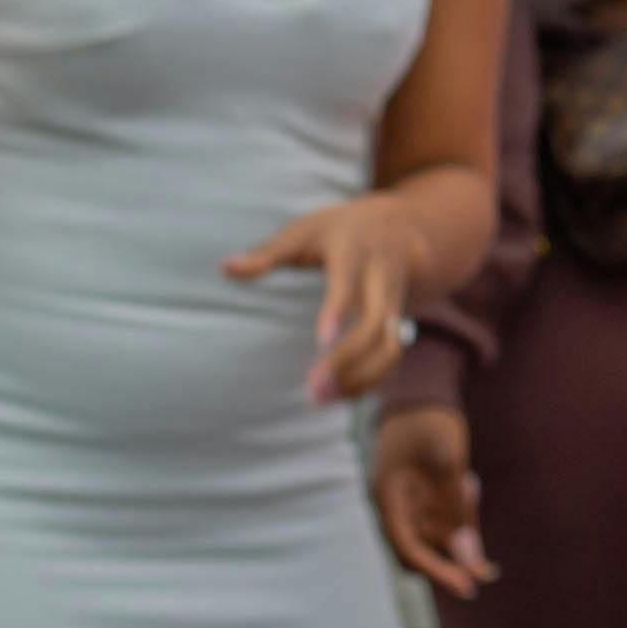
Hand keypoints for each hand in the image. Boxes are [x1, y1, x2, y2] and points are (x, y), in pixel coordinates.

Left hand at [231, 189, 431, 402]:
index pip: (349, 283)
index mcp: (356, 253)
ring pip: (390, 347)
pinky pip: (391, 357)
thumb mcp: (304, 232)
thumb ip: (266, 253)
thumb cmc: (338, 231)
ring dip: (361, 378)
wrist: (402, 228)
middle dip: (348, 359)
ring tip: (321, 399)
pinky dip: (369, 380)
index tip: (321, 342)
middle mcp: (382, 280)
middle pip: (376, 325)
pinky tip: (339, 394)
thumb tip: (224, 268)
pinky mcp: (397, 324)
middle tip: (313, 389)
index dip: (337, 311)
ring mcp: (395, 304)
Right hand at [370, 400, 491, 594]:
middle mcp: (395, 508)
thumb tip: (470, 558)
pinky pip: (445, 521)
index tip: (469, 588)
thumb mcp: (448, 461)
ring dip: (461, 529)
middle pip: (423, 552)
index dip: (438, 573)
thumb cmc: (429, 423)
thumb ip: (457, 510)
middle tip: (489, 568)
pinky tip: (467, 484)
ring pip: (438, 538)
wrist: (422, 394)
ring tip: (467, 484)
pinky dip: (462, 516)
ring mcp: (409, 504)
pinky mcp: (424, 498)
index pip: (409, 550)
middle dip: (454, 558)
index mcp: (387, 499)